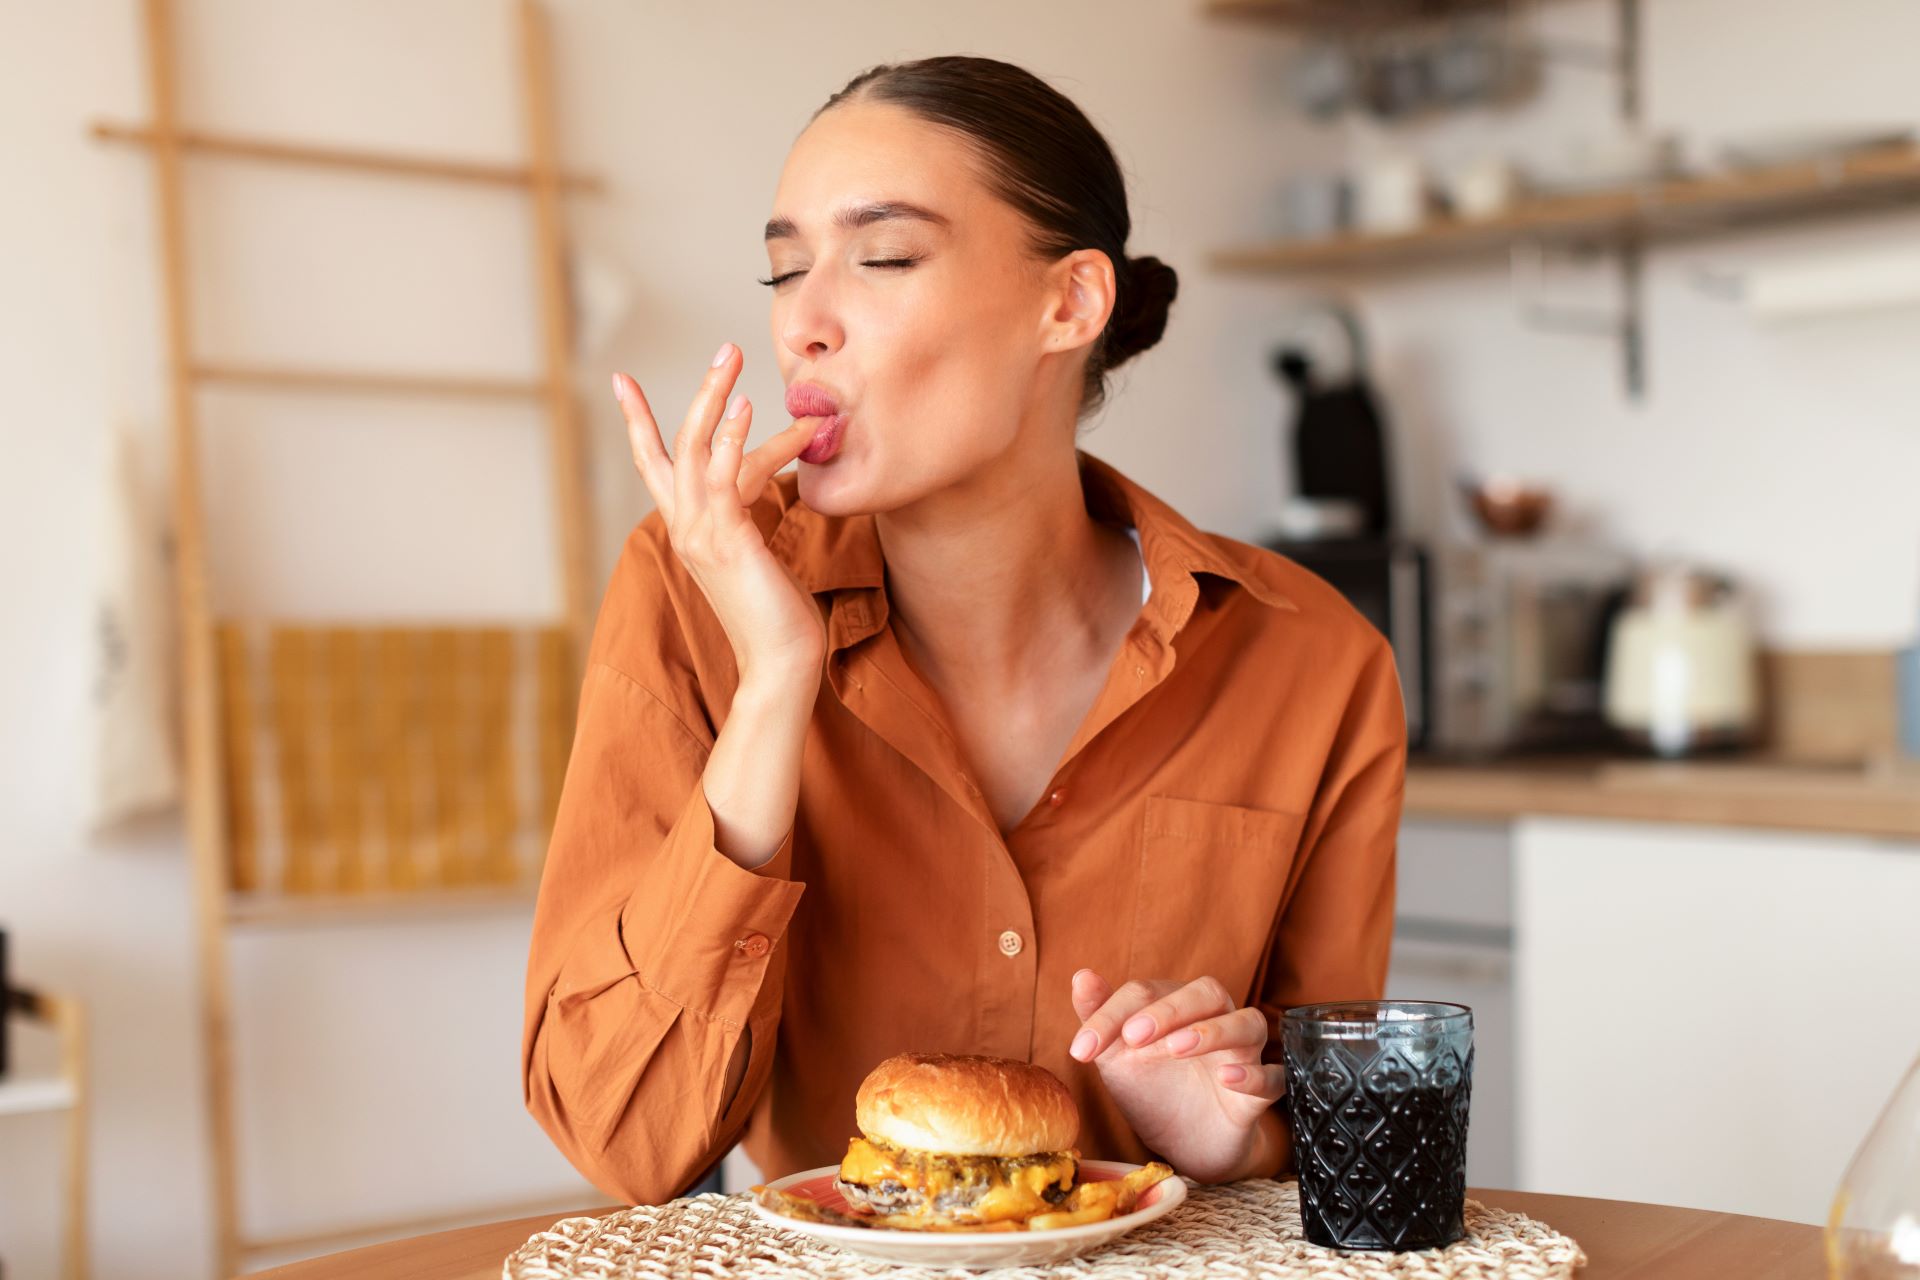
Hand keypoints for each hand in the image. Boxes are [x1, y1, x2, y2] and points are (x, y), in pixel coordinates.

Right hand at [613, 343, 827, 683]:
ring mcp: (700, 534)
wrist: (780, 664)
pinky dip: (732, 436)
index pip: (654, 466)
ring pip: (694, 448)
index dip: (638, 422)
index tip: (622, 381)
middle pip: (671, 445)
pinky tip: (748, 405)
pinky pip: (723, 475)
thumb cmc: (777, 614)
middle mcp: (684, 528)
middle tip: (724, 349)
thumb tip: (765, 478)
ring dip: (714, 397)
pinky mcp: (727, 540)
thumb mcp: (758, 551)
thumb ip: (748, 514)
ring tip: (735, 356)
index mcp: (686, 530)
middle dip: (694, 393)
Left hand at [1068, 970, 1288, 1183]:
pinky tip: (1228, 1078)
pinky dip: (1254, 1074)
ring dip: (1213, 1031)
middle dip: (1169, 1010)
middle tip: (1134, 1036)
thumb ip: (1100, 1016)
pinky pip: (1272, 1077)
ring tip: (1177, 1047)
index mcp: (1178, 1006)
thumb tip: (1081, 976)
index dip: (1112, 1015)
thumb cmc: (1154, 1089)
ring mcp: (1242, 1055)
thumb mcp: (1118, 1058)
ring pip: (1248, 1023)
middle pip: (1207, 993)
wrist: (1187, 1146)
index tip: (1082, 1049)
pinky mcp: (1258, 1096)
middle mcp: (1216, 1021)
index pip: (1147, 992)